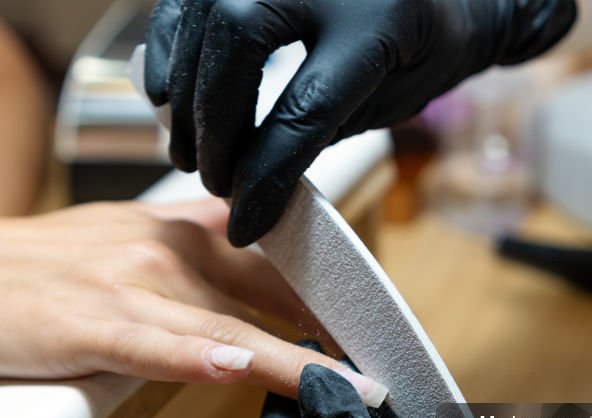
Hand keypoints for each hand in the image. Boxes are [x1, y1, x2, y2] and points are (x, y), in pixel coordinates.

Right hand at [0, 201, 385, 412]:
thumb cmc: (40, 269)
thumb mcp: (129, 240)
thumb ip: (195, 253)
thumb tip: (255, 278)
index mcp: (181, 233)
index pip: (278, 262)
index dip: (335, 298)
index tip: (381, 331)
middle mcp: (167, 251)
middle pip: (271, 293)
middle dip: (336, 333)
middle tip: (391, 369)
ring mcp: (128, 286)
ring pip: (227, 326)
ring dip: (293, 360)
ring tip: (351, 388)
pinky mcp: (86, 324)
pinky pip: (154, 345)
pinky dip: (199, 358)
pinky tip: (240, 369)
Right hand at [145, 0, 576, 245]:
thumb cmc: (421, 51)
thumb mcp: (388, 102)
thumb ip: (319, 131)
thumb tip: (248, 179)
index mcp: (379, 23)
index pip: (305, 110)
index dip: (265, 175)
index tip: (244, 223)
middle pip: (238, 49)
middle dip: (214, 128)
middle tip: (213, 180)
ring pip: (206, 20)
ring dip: (186, 94)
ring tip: (189, 151)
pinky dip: (170, 44)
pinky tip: (171, 92)